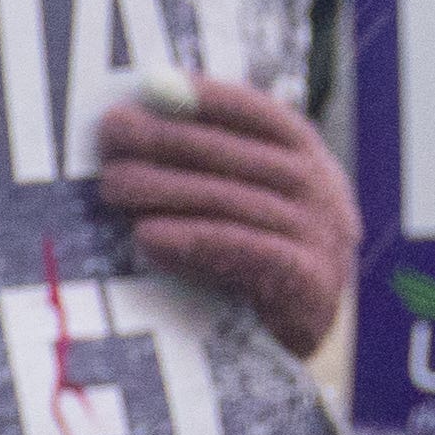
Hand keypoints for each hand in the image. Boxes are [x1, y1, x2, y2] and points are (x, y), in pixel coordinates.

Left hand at [96, 75, 353, 355]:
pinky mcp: (309, 286)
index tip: (154, 86)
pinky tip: (146, 236)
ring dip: (170, 189)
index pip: (264, 117)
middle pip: (241, 157)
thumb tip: (132, 116)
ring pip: (238, 202)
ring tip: (112, 184)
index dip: (210, 99)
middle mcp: (324, 194)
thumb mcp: (236, 206)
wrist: (289, 347)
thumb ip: (205, 168)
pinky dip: (195, 241)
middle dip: (170, 140)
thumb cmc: (244, 267)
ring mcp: (322, 239)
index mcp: (310, 164)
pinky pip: (246, 253)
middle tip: (111, 132)